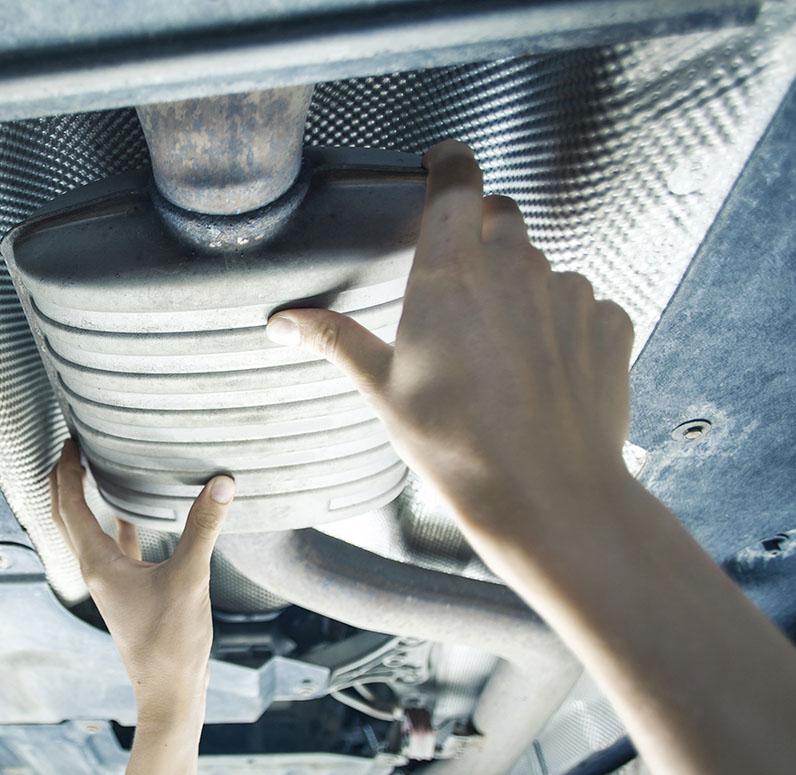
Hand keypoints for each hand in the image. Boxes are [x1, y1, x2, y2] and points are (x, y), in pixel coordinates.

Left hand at [49, 440, 234, 726]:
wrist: (170, 692)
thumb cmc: (171, 643)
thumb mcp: (190, 579)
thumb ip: (203, 528)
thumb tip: (220, 483)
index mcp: (98, 564)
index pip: (70, 505)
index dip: (67, 470)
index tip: (70, 439)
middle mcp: (98, 570)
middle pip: (69, 515)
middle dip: (66, 479)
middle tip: (72, 444)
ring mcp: (113, 582)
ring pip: (90, 530)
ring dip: (86, 499)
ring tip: (94, 468)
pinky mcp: (131, 592)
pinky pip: (118, 548)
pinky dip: (120, 523)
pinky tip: (134, 512)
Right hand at [265, 140, 635, 541]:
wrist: (547, 495)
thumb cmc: (457, 444)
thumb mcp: (384, 390)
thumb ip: (337, 340)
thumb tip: (283, 322)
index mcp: (451, 272)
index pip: (457, 181)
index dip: (449, 161)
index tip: (440, 162)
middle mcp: (515, 268)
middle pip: (501, 216)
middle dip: (480, 232)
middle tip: (460, 283)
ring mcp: (569, 292)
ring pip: (541, 265)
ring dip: (520, 287)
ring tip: (501, 349)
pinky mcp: (608, 323)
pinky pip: (582, 303)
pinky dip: (562, 323)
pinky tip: (543, 371)